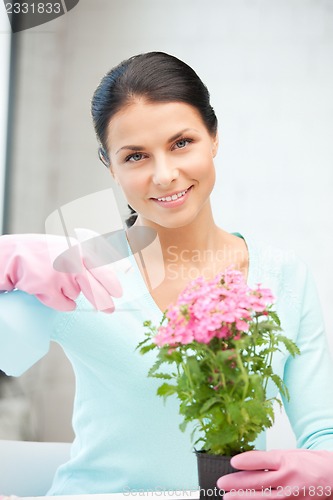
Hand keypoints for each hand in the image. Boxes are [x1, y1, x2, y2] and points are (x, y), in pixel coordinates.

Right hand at [0, 231, 123, 311]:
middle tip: (110, 309)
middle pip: (95, 287)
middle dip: (104, 301)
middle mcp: (73, 259)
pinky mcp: (49, 286)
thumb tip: (120, 270)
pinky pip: (65, 304)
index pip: (103, 264)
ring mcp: (61, 273)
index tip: (121, 289)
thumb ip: (89, 259)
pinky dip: (60, 302)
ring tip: (55, 281)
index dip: (114, 278)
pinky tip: (49, 291)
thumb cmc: (44, 253)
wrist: (14, 255)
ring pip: (77, 295)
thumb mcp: (68, 248)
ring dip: (69, 293)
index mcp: (79, 248)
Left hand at [217, 449, 332, 498]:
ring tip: (228, 498)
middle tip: (222, 483)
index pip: (261, 460)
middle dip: (237, 483)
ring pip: (263, 499)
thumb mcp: (289, 454)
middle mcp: (288, 479)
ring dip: (244, 498)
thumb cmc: (310, 465)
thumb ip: (269, 460)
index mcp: (287, 461)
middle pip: (257, 482)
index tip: (232, 462)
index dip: (245, 461)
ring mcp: (291, 497)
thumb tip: (245, 463)